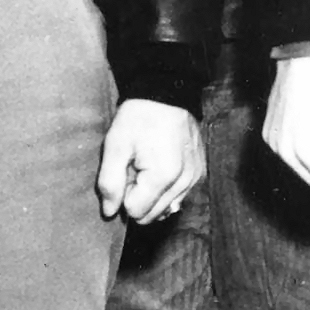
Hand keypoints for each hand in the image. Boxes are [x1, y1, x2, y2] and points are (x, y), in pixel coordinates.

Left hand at [98, 99, 204, 222]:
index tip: (125, 171)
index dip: (124, 194)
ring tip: (147, 167)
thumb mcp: (115, 146)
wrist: (167, 94)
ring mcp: (195, 179)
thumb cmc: (139, 118)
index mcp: (163, 177)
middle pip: (152, 215)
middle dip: (138, 198)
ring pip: (167, 209)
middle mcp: (185, 183)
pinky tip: (160, 168)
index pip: (135, 211)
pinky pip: (179, 198)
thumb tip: (110, 212)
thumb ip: (110, 183)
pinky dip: (166, 191)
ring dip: (152, 195)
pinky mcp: (199, 174)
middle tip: (134, 170)